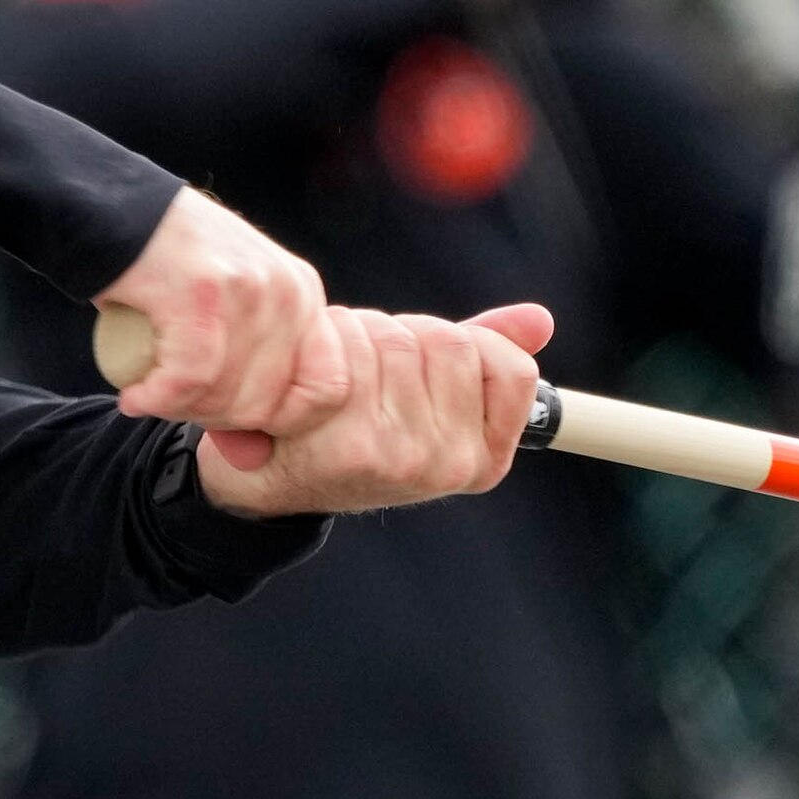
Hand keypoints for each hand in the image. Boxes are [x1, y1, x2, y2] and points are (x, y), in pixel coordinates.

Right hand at [92, 185, 326, 433]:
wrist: (112, 213)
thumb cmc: (163, 270)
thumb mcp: (225, 318)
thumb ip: (247, 382)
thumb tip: (254, 461)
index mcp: (304, 295)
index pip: (328, 389)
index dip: (280, 421)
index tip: (229, 415)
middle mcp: (287, 292)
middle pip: (271, 404)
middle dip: (216, 419)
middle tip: (175, 403)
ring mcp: (249, 291)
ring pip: (228, 396)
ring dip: (180, 411)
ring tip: (150, 395)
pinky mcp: (202, 294)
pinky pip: (188, 380)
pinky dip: (155, 399)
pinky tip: (134, 397)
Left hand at [191, 299, 554, 518]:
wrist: (259, 478)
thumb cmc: (347, 426)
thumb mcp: (425, 394)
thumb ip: (484, 356)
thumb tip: (539, 320)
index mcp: (482, 459)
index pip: (511, 366)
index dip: (462, 345)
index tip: (421, 368)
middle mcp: (451, 466)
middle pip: (448, 342)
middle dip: (401, 337)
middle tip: (362, 373)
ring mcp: (406, 460)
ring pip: (399, 340)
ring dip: (358, 337)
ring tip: (331, 376)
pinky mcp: (356, 448)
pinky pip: (358, 353)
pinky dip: (327, 344)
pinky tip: (307, 380)